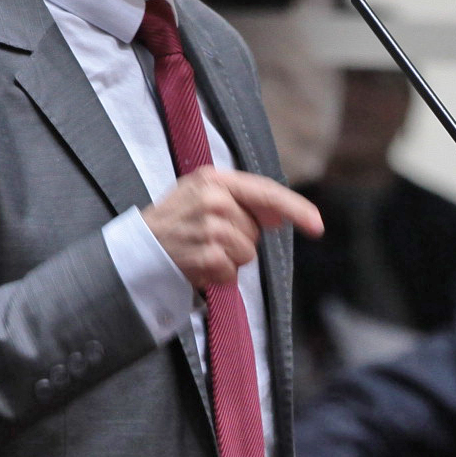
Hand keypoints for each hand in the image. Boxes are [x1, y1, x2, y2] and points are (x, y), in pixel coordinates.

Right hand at [142, 168, 324, 291]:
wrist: (138, 250)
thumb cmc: (175, 224)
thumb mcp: (202, 198)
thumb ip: (242, 202)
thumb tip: (282, 214)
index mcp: (214, 180)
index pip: (266, 192)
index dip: (296, 209)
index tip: (317, 225)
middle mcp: (213, 199)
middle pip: (255, 232)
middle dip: (239, 241)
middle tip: (207, 240)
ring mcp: (208, 227)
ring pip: (247, 253)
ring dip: (228, 261)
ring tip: (201, 252)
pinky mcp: (205, 254)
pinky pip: (231, 272)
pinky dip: (217, 276)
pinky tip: (197, 266)